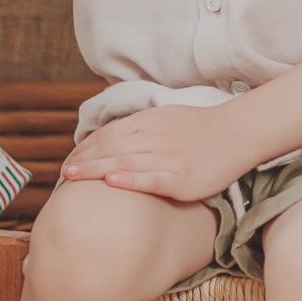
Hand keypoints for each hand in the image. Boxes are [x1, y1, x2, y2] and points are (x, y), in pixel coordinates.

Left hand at [61, 104, 252, 201]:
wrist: (239, 133)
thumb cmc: (201, 128)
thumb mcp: (166, 117)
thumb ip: (139, 127)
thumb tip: (109, 139)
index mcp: (149, 122)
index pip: (108, 135)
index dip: (86, 148)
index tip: (69, 161)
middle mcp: (155, 138)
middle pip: (111, 148)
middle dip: (84, 161)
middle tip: (62, 173)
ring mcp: (169, 158)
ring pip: (125, 163)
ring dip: (95, 170)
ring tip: (73, 178)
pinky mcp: (183, 179)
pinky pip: (151, 179)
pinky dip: (129, 180)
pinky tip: (110, 183)